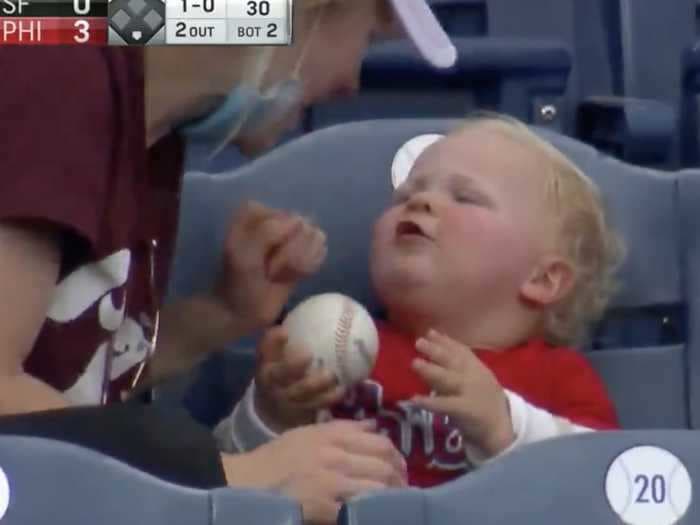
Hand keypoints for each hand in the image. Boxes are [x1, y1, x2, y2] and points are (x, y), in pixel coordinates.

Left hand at [217, 201, 326, 331]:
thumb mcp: (242, 256)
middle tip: (269, 272)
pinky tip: (293, 277)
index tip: (261, 263)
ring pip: (316, 239)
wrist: (243, 311)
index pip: (287, 219)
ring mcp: (293, 233)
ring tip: (280, 275)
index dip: (278, 244)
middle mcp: (277, 217)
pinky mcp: (305, 250)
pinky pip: (321, 251)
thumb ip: (266, 233)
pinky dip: (309, 268)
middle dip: (290, 256)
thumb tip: (299, 221)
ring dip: (300, 264)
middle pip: (305, 228)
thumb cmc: (239, 282)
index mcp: (257, 212)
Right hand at [222, 420, 407, 524]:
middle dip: (400, 479)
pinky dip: (372, 512)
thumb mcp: (308, 434)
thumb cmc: (277, 458)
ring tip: (395, 504)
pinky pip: (359, 508)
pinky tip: (374, 514)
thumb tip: (374, 427)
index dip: (396, 456)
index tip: (400, 468)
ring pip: (378, 487)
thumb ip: (343, 429)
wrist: (246, 483)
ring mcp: (331, 481)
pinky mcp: (325, 506)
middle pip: (384, 464)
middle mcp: (336, 455)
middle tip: (403, 489)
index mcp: (332, 435)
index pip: (380, 442)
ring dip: (392, 496)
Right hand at [255, 326, 346, 430]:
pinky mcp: (301, 413)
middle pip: (281, 375)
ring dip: (318, 384)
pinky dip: (330, 397)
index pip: (265, 351)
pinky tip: (342, 389)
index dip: (273, 342)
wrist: (271, 410)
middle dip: (293, 366)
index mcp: (266, 366)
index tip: (285, 332)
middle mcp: (273, 384)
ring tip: (332, 376)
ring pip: (301, 393)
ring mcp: (287, 400)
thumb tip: (305, 313)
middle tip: (309, 355)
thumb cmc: (277, 374)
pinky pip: (317, 406)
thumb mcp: (273, 359)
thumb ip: (282, 341)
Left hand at [410, 330, 514, 456]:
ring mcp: (470, 393)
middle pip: (453, 361)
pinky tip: (415, 398)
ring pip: (448, 379)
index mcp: (477, 368)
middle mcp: (474, 377)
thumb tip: (434, 350)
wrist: (502, 427)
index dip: (445, 340)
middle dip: (436, 350)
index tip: (430, 331)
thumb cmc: (484, 401)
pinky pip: (445, 405)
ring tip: (414, 363)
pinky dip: (430, 402)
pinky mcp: (465, 410)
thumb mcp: (476, 379)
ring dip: (431, 370)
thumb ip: (457, 367)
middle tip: (418, 341)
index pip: (461, 351)